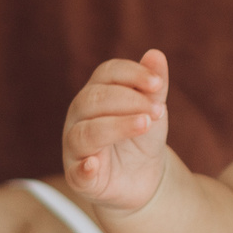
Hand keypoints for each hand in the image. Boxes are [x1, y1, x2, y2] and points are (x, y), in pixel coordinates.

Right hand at [62, 49, 173, 213]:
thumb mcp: (153, 110)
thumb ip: (154, 86)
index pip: (107, 72)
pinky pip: (76, 171)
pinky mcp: (79, 176)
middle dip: (128, 100)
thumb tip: (156, 54)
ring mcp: (75, 146)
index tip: (158, 84)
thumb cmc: (142, 137)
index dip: (132, 74)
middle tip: (157, 111)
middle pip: (95, 99)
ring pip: (86, 132)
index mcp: (96, 93)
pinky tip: (94, 164)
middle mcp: (79, 115)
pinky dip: (84, 168)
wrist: (143, 178)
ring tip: (144, 125)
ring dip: (116, 127)